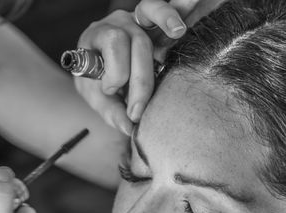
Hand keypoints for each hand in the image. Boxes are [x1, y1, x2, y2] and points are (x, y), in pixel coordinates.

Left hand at [75, 0, 217, 133]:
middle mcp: (119, 22)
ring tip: (177, 31)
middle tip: (137, 110)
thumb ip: (111, 111)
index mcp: (98, 35)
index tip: (111, 91)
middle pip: (138, 41)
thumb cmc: (95, 80)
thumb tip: (130, 128)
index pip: (114, 43)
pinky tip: (190, 10)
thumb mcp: (95, 96)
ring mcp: (138, 20)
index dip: (117, 71)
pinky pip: (168, 10)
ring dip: (167, 19)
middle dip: (141, 80)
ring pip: (153, 14)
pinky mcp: (156, 25)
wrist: (95, 68)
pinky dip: (179, 8)